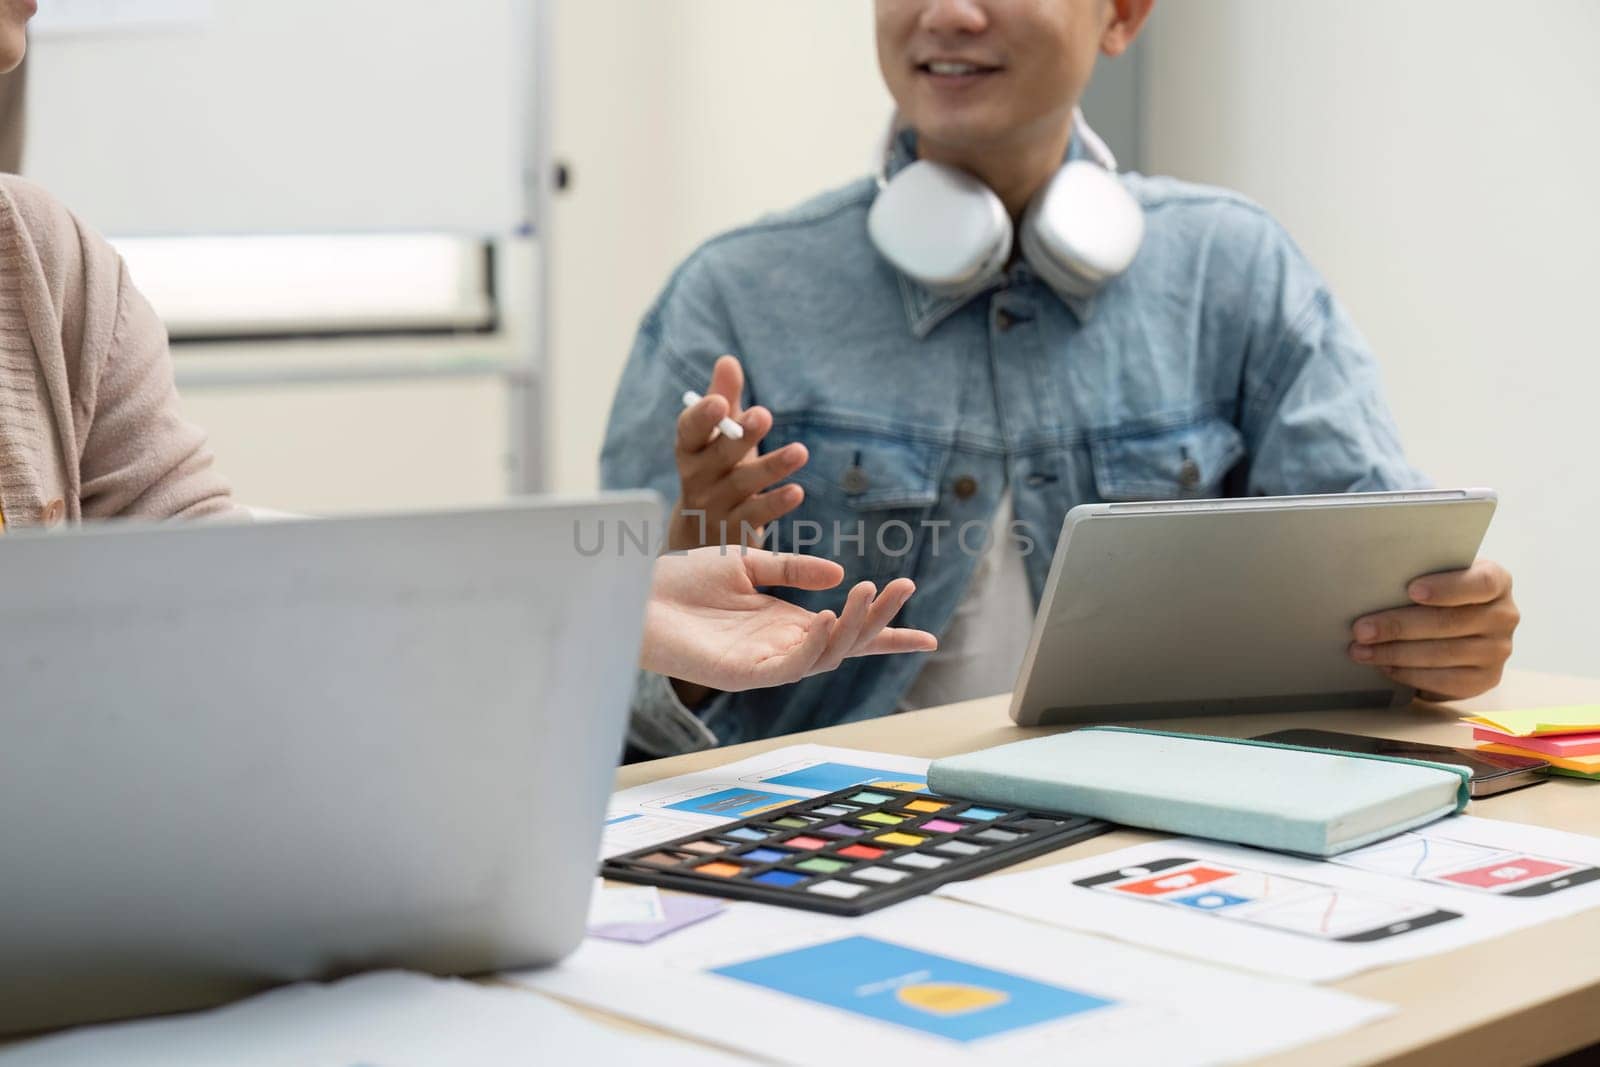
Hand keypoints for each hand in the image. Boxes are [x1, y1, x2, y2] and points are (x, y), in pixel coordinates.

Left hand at [641, 546, 937, 693]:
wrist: (635, 596)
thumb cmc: (681, 582)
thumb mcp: (747, 562)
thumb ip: (792, 569)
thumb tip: (839, 575)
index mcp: (785, 624)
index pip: (846, 632)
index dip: (885, 632)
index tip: (929, 635)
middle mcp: (781, 648)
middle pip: (846, 643)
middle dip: (878, 619)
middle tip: (901, 586)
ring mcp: (764, 665)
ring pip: (825, 655)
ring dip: (851, 625)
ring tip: (868, 592)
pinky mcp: (742, 675)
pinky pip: (789, 666)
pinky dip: (813, 643)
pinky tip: (826, 617)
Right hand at [668, 355, 807, 550]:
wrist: (702, 535)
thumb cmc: (715, 470)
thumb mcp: (716, 436)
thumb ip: (723, 398)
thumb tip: (728, 360)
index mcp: (689, 450)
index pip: (690, 431)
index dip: (702, 417)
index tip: (720, 402)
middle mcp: (697, 479)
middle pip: (720, 455)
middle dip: (742, 436)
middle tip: (764, 415)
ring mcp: (716, 507)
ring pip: (744, 484)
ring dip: (773, 466)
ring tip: (801, 451)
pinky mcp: (737, 530)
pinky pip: (757, 515)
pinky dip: (776, 503)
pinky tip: (797, 490)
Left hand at [1348, 559, 1519, 700]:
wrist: (1457, 624)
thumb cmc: (1439, 593)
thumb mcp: (1437, 576)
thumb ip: (1419, 574)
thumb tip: (1374, 583)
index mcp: (1497, 581)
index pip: (1481, 583)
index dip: (1447, 588)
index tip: (1411, 591)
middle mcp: (1504, 616)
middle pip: (1450, 622)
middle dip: (1399, 626)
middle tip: (1362, 630)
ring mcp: (1498, 650)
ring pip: (1444, 653)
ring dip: (1395, 654)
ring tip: (1361, 651)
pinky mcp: (1486, 679)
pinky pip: (1445, 681)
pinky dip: (1410, 674)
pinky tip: (1385, 667)